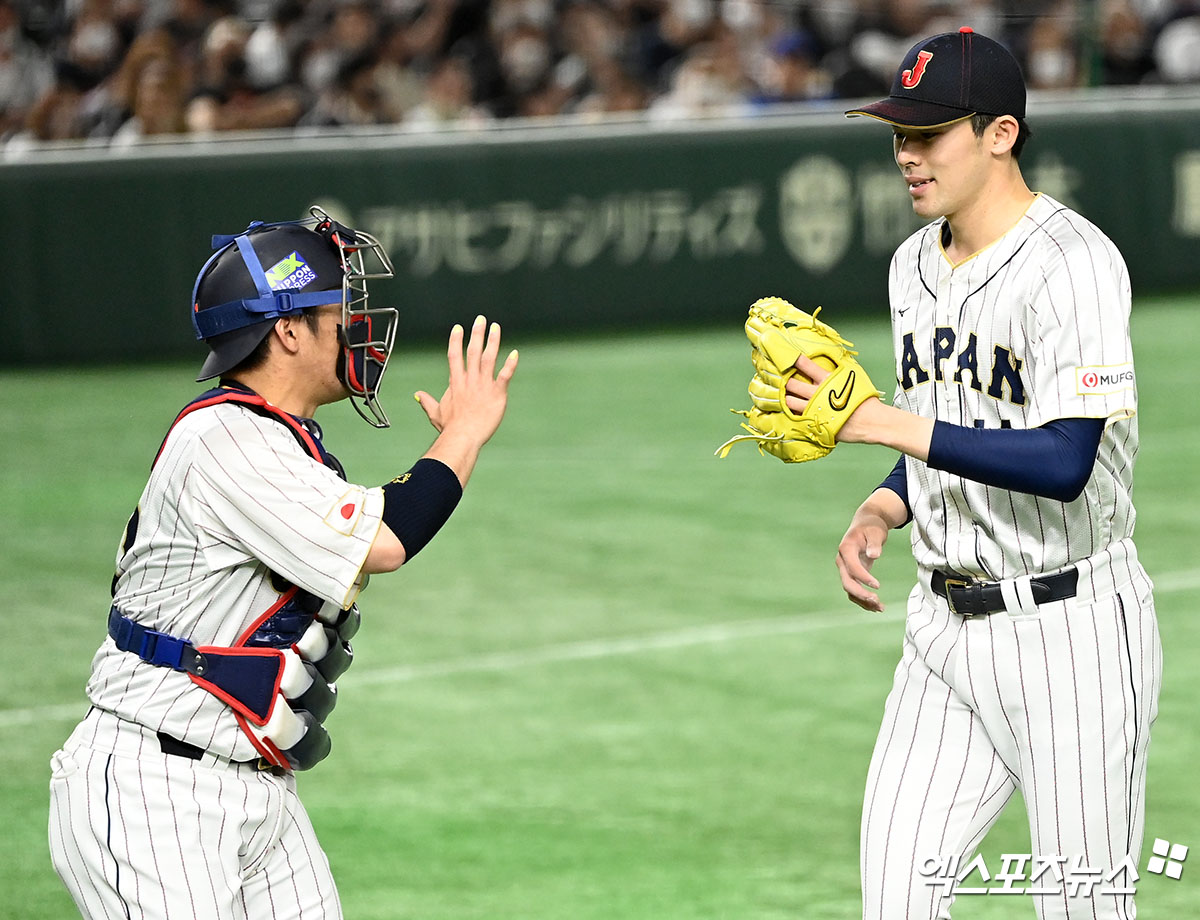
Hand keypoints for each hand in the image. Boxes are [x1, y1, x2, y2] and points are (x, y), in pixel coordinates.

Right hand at [415, 315, 517, 446]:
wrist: (463, 437)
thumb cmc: (450, 428)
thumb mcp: (436, 413)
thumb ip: (427, 401)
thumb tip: (418, 395)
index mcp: (456, 382)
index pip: (454, 355)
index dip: (456, 340)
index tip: (458, 328)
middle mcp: (470, 380)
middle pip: (472, 351)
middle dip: (476, 333)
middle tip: (480, 319)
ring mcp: (484, 385)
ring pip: (489, 358)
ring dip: (493, 341)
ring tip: (496, 327)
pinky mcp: (497, 393)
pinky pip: (505, 375)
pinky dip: (510, 364)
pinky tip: (515, 353)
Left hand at [784, 355, 880, 442]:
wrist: (871, 422)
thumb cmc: (864, 399)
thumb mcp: (854, 376)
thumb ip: (840, 369)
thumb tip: (834, 359)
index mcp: (826, 380)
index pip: (805, 365)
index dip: (793, 360)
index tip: (784, 357)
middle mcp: (817, 394)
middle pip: (792, 384)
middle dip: (783, 380)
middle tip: (777, 378)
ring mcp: (814, 410)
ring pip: (789, 402)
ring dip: (783, 398)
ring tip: (781, 395)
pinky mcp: (814, 424)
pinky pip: (796, 418)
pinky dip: (789, 414)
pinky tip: (786, 412)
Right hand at [835, 508, 891, 611]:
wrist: (866, 524)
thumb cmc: (871, 527)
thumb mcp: (875, 531)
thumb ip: (874, 543)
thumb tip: (874, 555)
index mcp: (846, 549)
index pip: (852, 568)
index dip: (863, 578)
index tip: (877, 585)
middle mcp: (842, 560)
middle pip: (847, 582)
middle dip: (861, 594)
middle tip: (877, 601)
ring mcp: (846, 568)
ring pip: (850, 590)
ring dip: (863, 601)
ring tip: (880, 608)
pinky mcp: (852, 574)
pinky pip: (855, 590)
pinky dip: (864, 600)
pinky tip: (877, 606)